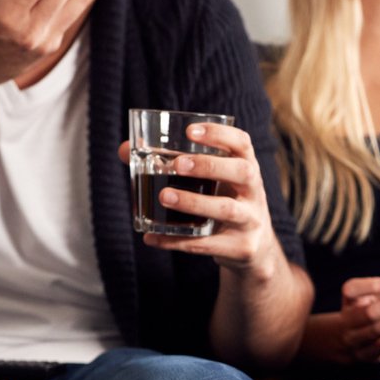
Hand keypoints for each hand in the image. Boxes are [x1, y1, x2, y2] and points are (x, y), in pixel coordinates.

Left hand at [119, 123, 285, 276]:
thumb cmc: (222, 200)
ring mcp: (250, 220)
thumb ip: (173, 163)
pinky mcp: (241, 248)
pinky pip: (208, 244)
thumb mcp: (210, 181)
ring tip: (164, 197)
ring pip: (226, 209)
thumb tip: (125, 150)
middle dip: (209, 166)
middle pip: (242, 172)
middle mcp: (254, 192)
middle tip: (176, 164)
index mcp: (246, 167)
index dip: (219, 134)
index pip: (241, 143)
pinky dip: (178, 241)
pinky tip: (152, 237)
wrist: (254, 247)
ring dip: (194, 202)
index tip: (190, 131)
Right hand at [336, 279, 379, 363]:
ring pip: (377, 330)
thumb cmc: (367, 312)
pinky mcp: (366, 355)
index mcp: (348, 301)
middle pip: (369, 312)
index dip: (371, 286)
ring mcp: (354, 340)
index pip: (351, 289)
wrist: (347, 341)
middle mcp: (346, 321)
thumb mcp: (370, 297)